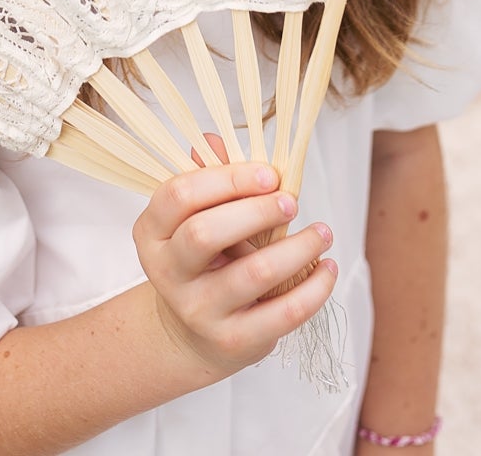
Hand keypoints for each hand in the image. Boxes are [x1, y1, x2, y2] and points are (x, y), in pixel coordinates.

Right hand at [132, 158, 336, 378]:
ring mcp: (198, 311)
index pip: (179, 195)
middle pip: (205, 233)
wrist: (194, 335)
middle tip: (292, 200)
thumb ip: (208, 178)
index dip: (227, 178)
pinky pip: (280, 314)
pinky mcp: (232, 341)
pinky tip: (327, 268)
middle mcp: (168, 272)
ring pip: (251, 274)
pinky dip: (313, 289)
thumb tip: (216, 139)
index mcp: (153, 232)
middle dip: (256, 210)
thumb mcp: (195, 218)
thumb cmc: (203, 259)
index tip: (270, 174)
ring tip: (323, 232)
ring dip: (297, 247)